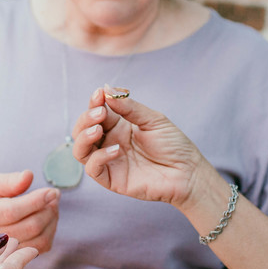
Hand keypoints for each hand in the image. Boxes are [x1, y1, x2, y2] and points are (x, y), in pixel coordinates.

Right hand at [0, 171, 59, 253]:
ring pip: (38, 241)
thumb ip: (9, 181)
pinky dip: (49, 232)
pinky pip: (40, 248)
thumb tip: (29, 176)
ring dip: (52, 222)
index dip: (36, 201)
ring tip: (51, 204)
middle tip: (54, 194)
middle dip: (48, 210)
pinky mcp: (14, 256)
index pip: (12, 211)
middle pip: (29, 228)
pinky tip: (47, 218)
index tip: (51, 190)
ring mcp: (2, 251)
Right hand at [71, 88, 209, 207]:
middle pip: (82, 129)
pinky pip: (93, 169)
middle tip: (100, 113)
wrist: (188, 172)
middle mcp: (109, 142)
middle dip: (86, 118)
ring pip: (80, 149)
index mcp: (118, 126)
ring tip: (97, 129)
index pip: (96, 112)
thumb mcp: (153, 119)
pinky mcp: (112, 179)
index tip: (100, 93)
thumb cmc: (173, 145)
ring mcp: (109, 161)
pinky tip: (116, 150)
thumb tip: (106, 89)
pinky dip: (98, 157)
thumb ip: (129, 107)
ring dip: (84, 136)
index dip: (94, 102)